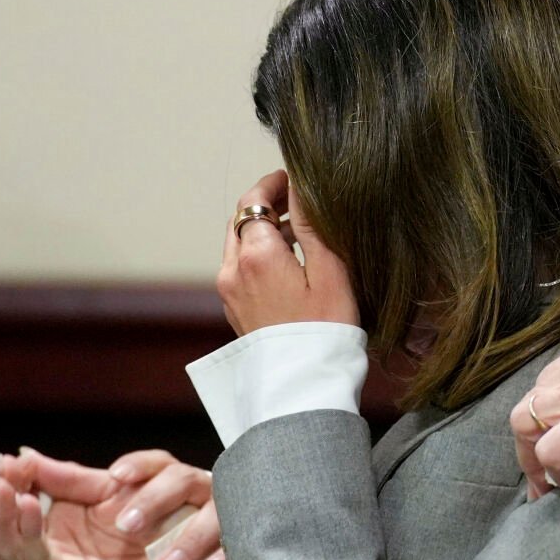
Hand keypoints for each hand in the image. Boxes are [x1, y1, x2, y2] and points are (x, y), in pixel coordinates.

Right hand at [0, 447, 216, 559]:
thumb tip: (26, 455)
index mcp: (64, 528)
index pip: (22, 508)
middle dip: (3, 503)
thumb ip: (72, 477)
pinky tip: (32, 508)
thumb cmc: (162, 525)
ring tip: (11, 491)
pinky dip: (32, 536)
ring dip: (9, 518)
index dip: (15, 484)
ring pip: (19, 550)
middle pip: (12, 532)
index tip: (8, 460)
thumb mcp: (113, 491)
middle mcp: (60, 553)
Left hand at [219, 169, 358, 336]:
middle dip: (267, 203)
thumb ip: (313, 225)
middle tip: (299, 198)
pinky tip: (288, 261)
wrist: (302, 383)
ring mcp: (229, 290)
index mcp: (256, 254)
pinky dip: (259, 252)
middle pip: (241, 220)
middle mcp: (233, 268)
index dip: (272, 182)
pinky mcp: (234, 308)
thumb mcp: (330, 271)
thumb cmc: (325, 329)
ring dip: (263, 228)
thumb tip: (302, 187)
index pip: (253, 200)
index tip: (293, 175)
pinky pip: (240, 267)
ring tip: (300, 230)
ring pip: (239, 243)